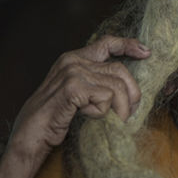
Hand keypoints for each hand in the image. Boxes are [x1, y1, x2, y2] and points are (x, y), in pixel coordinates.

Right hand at [0, 36, 149, 177]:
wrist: (30, 135)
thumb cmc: (56, 118)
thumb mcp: (79, 95)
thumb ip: (97, 83)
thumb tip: (129, 86)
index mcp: (75, 59)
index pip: (107, 43)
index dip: (128, 45)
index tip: (146, 52)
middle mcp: (74, 61)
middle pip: (120, 70)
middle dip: (132, 94)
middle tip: (130, 113)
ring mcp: (72, 72)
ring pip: (117, 87)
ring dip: (121, 109)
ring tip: (114, 121)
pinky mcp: (73, 87)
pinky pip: (105, 98)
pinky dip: (103, 113)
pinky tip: (88, 117)